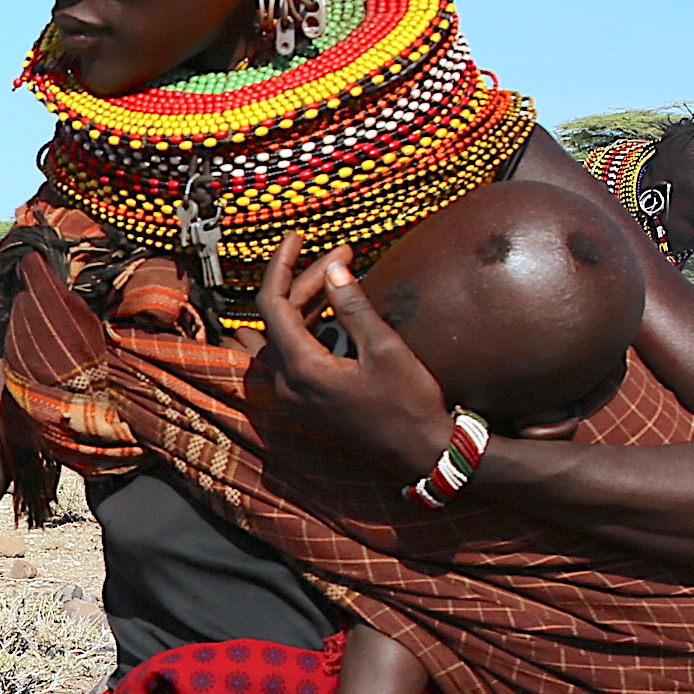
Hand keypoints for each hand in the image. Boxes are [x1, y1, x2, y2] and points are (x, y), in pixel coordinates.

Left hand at [250, 232, 453, 471]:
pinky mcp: (308, 403)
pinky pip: (294, 355)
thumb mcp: (385, 348)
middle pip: (279, 317)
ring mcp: (295, 397)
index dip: (283, 264)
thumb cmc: (409, 405)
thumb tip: (334, 270)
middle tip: (345, 257)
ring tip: (340, 276)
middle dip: (308, 281)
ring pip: (284, 336)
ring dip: (307, 303)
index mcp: (301, 369)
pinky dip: (308, 327)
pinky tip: (334, 312)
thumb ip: (354, 307)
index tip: (298, 237)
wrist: (421, 455)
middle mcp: (288, 385)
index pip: (272, 304)